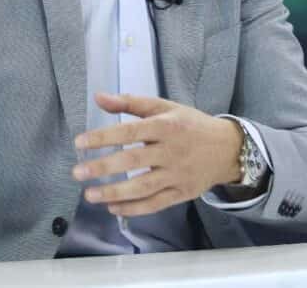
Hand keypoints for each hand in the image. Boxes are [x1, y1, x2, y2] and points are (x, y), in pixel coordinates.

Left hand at [71, 93, 243, 216]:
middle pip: (133, 161)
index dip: (103, 137)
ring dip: (115, 192)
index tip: (79, 143)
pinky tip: (113, 208)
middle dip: (103, 167)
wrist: (228, 149)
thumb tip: (99, 97)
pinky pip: (155, 204)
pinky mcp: (182, 193)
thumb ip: (130, 103)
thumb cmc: (190, 124)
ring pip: (143, 187)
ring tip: (90, 195)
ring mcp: (177, 175)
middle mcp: (171, 151)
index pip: (130, 131)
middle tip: (78, 173)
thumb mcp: (164, 107)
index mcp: (165, 126)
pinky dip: (134, 209)